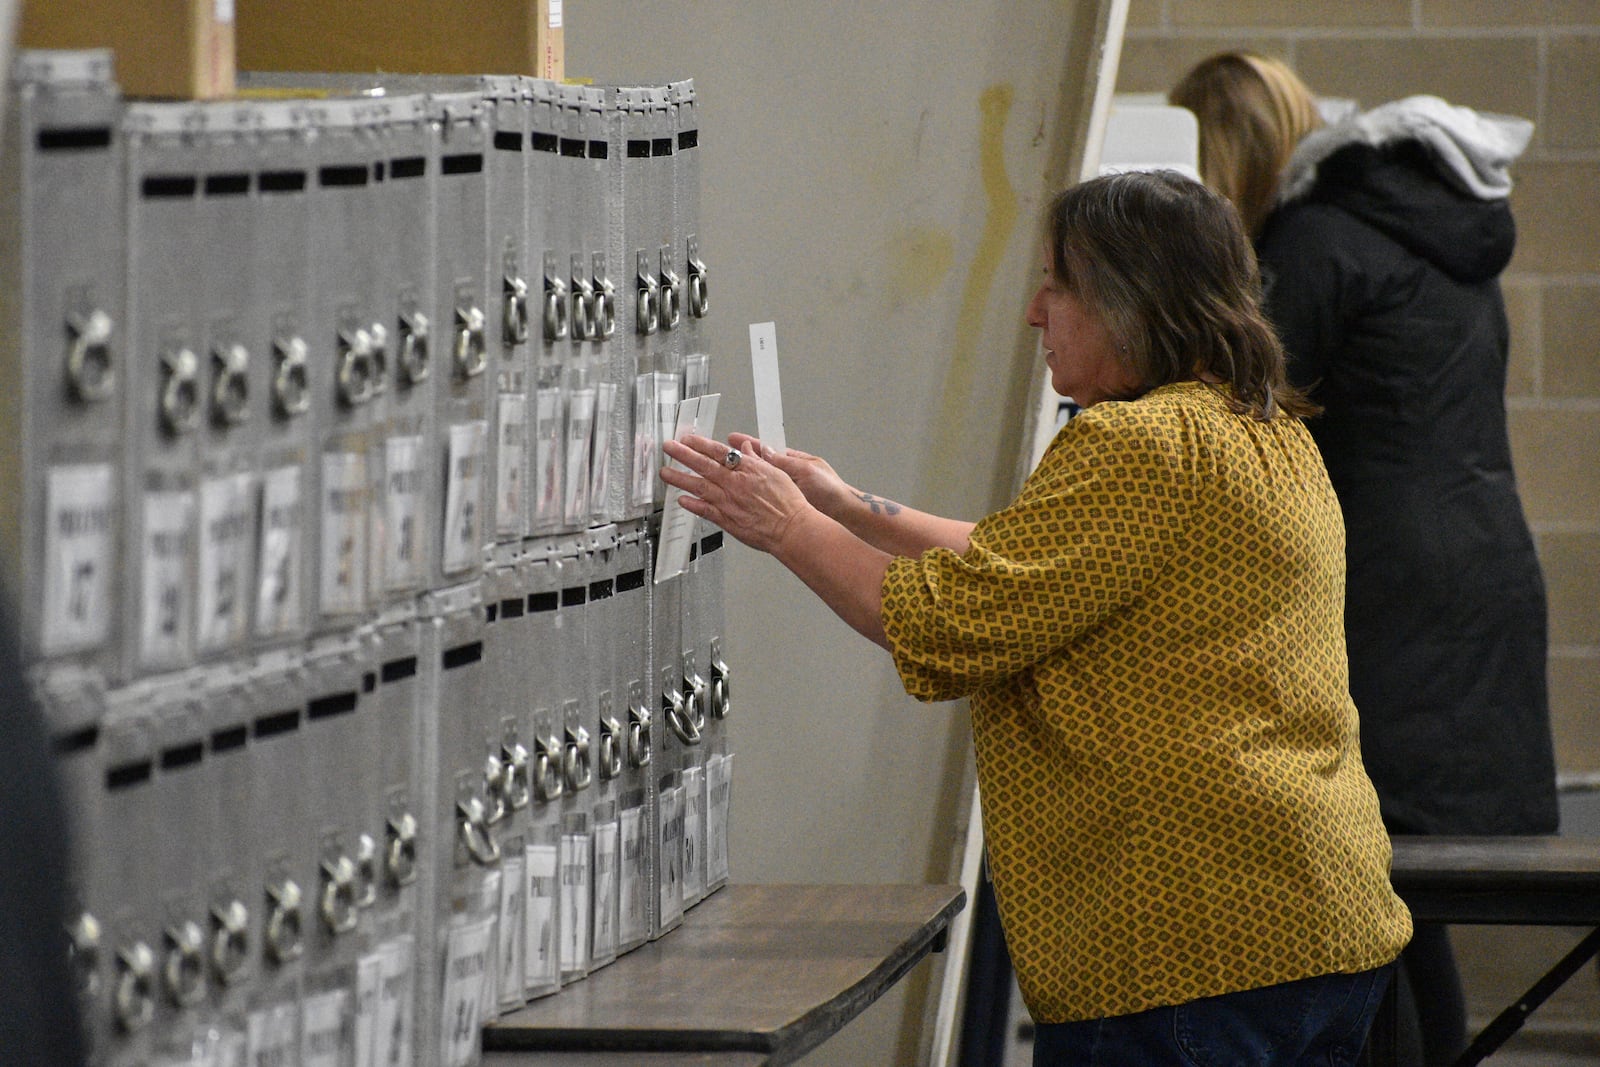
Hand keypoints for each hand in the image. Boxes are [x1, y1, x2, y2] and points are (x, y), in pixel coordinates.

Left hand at [660, 434, 813, 554]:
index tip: (687, 438)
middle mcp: (735, 483)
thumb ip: (756, 460)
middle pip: (704, 465)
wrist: (792, 528)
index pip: (718, 452)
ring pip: (699, 486)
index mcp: (748, 469)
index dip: (700, 444)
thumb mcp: (776, 472)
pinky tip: (681, 500)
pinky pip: (705, 511)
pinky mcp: (727, 520)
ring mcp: (729, 502)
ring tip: (666, 473)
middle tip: (669, 447)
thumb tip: (746, 449)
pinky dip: (692, 505)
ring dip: (680, 479)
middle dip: (683, 454)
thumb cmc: (788, 503)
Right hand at [727, 433, 852, 520]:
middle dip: (740, 458)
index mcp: (793, 461)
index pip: (766, 449)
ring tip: (723, 473)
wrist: (843, 512)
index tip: (733, 438)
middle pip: (759, 463)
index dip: (749, 444)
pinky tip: (739, 496)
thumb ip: (785, 461)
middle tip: (721, 452)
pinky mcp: (785, 503)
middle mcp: (787, 473)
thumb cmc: (831, 490)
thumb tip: (766, 451)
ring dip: (743, 477)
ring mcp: (785, 488)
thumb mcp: (806, 470)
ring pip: (759, 480)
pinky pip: (764, 496)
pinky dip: (751, 495)